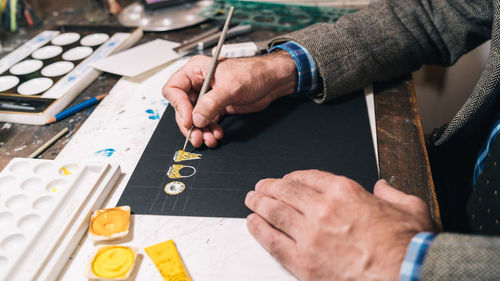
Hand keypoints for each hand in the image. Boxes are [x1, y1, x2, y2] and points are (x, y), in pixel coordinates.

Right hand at [162, 51, 296, 147]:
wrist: (272, 81)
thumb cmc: (254, 73)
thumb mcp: (232, 86)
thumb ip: (212, 102)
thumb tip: (197, 118)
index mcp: (196, 70)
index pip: (175, 89)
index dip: (179, 106)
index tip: (189, 120)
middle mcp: (198, 83)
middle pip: (182, 107)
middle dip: (190, 124)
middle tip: (196, 136)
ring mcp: (206, 96)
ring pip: (194, 118)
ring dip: (200, 131)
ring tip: (208, 139)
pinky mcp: (216, 107)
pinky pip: (206, 121)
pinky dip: (209, 130)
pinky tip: (216, 134)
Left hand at [245, 170, 432, 280]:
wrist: (403, 276)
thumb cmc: (406, 247)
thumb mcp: (409, 208)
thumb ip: (393, 193)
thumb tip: (383, 187)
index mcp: (345, 192)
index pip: (308, 177)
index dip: (292, 177)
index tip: (287, 180)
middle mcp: (322, 209)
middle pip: (285, 191)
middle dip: (269, 187)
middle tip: (261, 187)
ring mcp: (309, 235)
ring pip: (274, 212)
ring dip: (259, 203)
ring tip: (251, 200)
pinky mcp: (302, 261)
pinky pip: (272, 240)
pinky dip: (258, 230)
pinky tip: (253, 224)